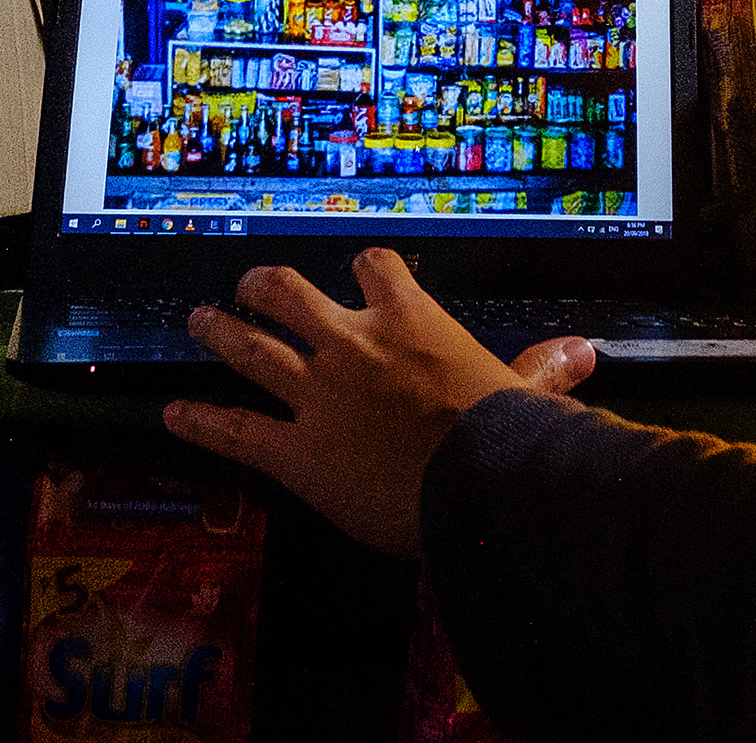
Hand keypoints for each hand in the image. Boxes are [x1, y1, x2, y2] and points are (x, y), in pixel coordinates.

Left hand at [162, 250, 597, 557]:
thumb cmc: (502, 437)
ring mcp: (316, 394)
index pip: (374, 269)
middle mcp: (352, 345)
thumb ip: (541, 370)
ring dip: (219, 331)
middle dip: (261, 286)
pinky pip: (238, 431)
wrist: (473, 487)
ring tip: (198, 320)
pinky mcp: (294, 450)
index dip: (364, 268)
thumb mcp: (523, 394)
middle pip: (288, 294)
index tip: (359, 270)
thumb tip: (581, 354)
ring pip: (251, 348)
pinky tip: (174, 414)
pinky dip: (202, 422)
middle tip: (246, 285)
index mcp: (408, 321)